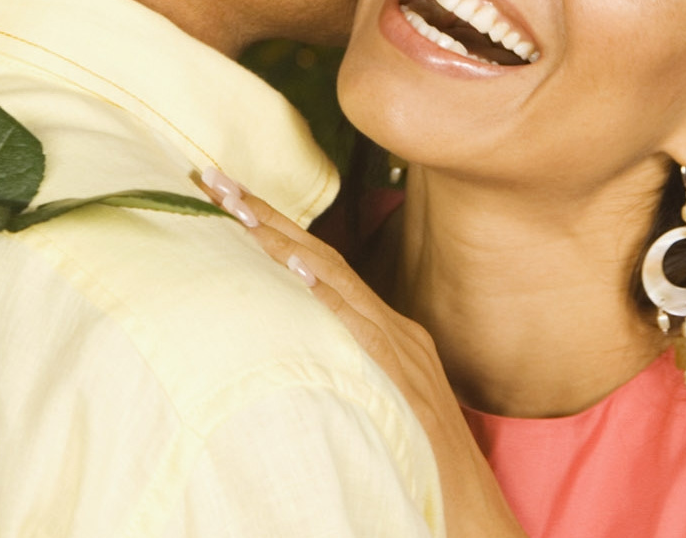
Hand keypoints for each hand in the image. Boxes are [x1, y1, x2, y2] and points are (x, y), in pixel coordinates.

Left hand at [196, 169, 527, 537]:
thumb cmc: (418, 469)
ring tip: (234, 206)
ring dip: (280, 240)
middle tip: (211, 180)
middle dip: (264, 216)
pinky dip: (326, 296)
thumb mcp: (373, 402)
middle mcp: (395, 331)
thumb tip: (280, 345)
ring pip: (334, 281)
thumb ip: (339, 367)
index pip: (319, 266)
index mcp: (387, 333)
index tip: (223, 196)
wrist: (474, 517)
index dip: (271, 229)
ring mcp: (402, 353)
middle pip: (320, 258)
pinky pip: (360, 330)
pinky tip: (294, 270)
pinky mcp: (404, 381)